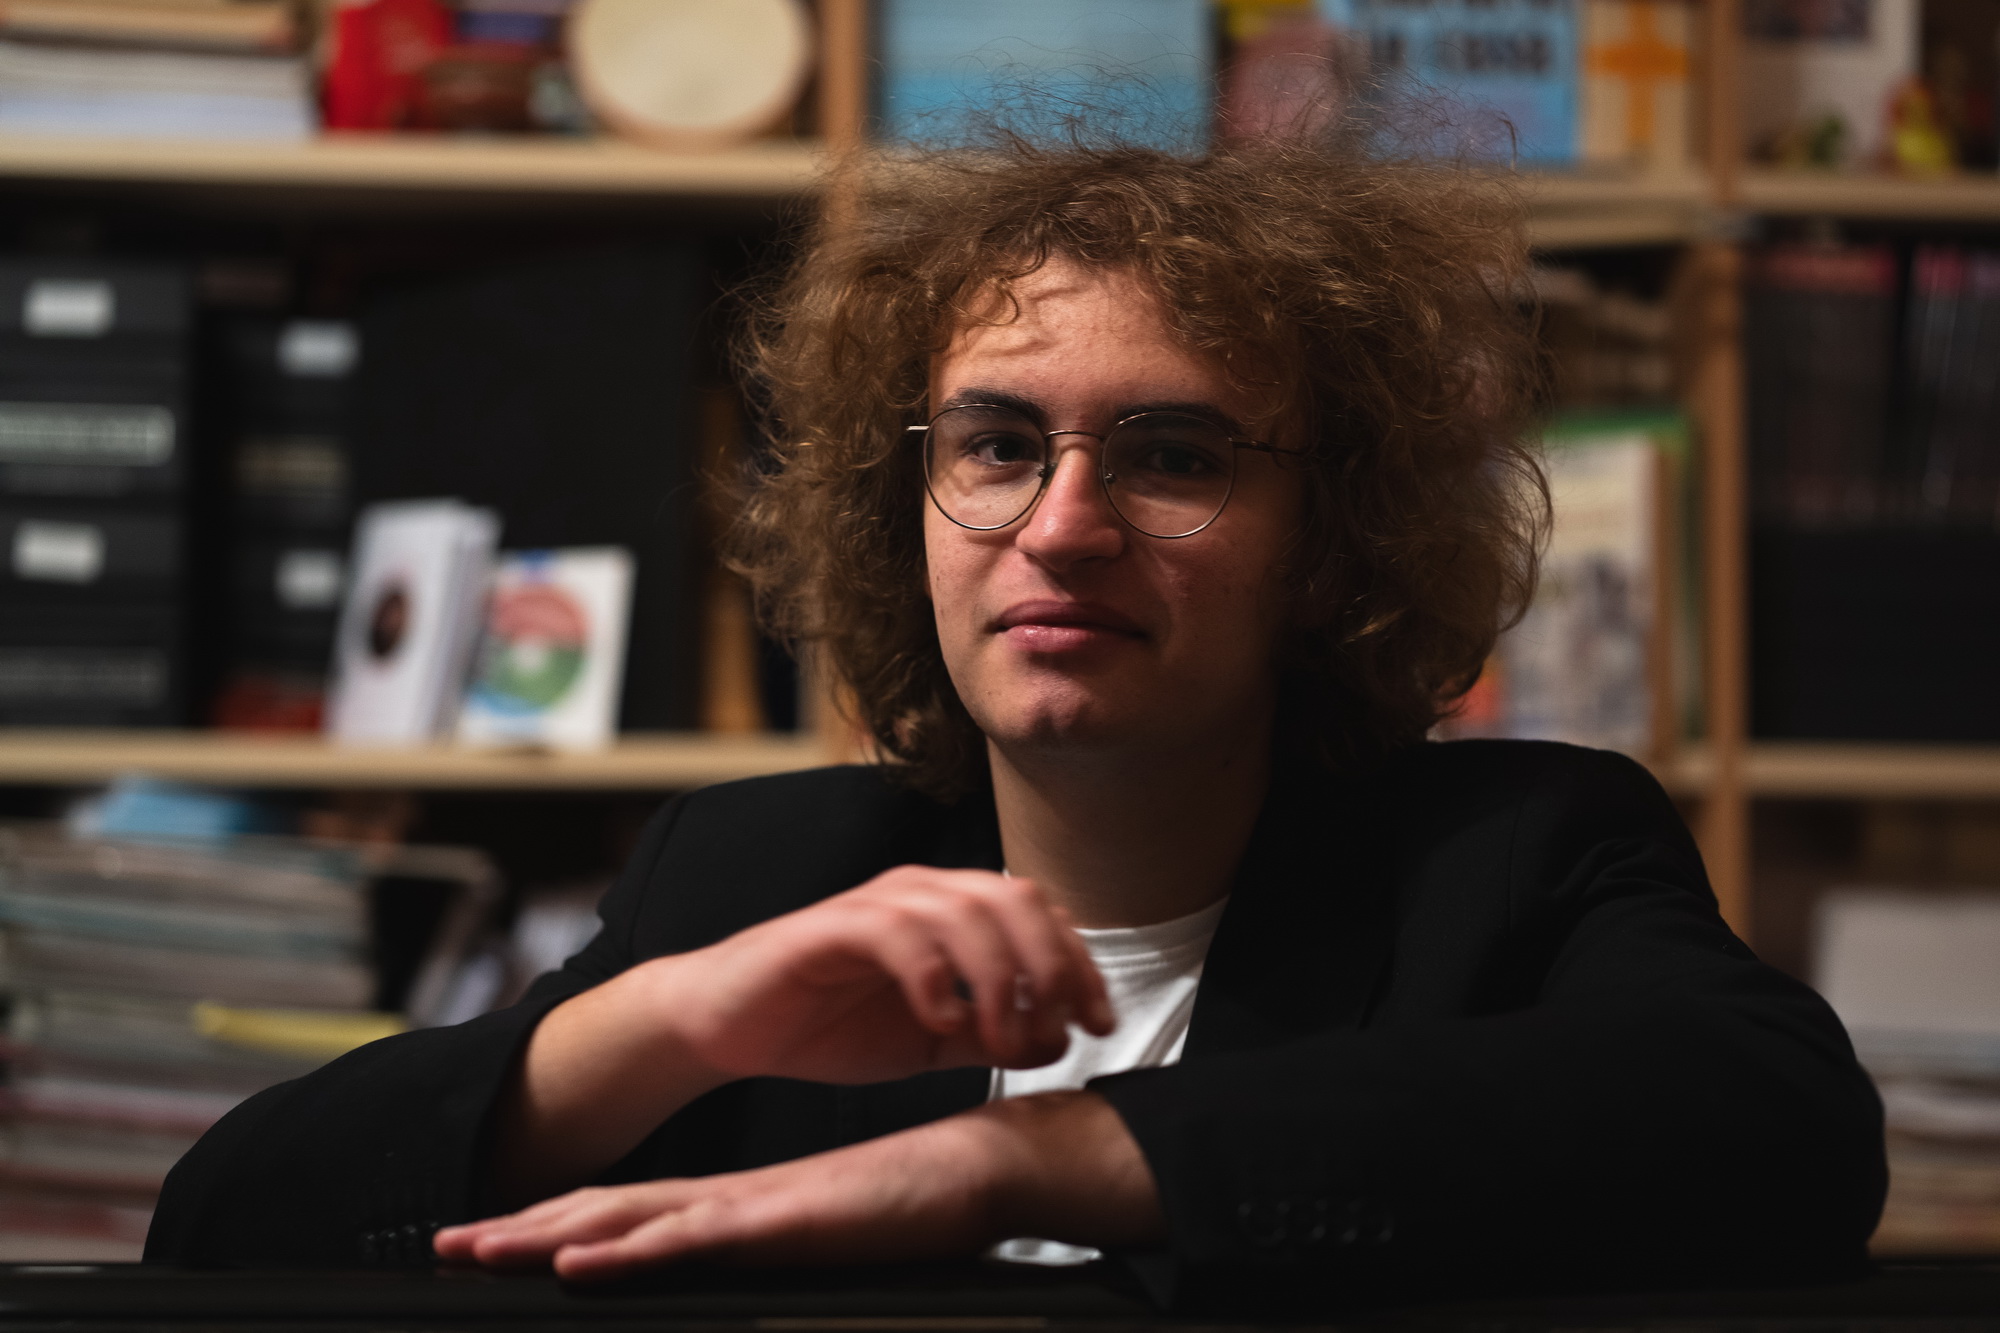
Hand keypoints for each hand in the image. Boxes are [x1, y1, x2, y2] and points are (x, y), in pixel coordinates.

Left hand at [440, 1092, 1163, 1280]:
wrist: (989, 1169)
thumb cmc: (925, 1209)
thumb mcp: (835, 1243)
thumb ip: (791, 1255)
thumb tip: (766, 1271)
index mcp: (742, 1207)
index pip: (634, 1215)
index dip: (561, 1225)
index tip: (501, 1241)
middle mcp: (734, 1200)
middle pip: (610, 1212)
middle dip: (523, 1229)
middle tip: (448, 1242)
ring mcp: (754, 1207)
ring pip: (629, 1220)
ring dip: (546, 1236)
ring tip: (477, 1248)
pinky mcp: (782, 1220)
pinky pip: (689, 1237)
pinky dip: (627, 1246)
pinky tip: (576, 1260)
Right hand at [491, 867, 1114, 1203]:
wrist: (728, 1026)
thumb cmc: (825, 1025)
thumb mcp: (931, 1042)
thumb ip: (993, 1036)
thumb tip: (1058, 1041)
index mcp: (952, 912)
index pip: (1040, 913)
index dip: (1081, 964)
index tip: (1099, 1023)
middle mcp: (921, 893)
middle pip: (1017, 899)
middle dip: (1053, 966)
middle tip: (1059, 1029)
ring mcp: (876, 906)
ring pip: (967, 911)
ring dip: (998, 980)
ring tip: (996, 1040)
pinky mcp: (830, 928)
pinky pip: (899, 934)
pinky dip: (934, 979)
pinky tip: (939, 1022)